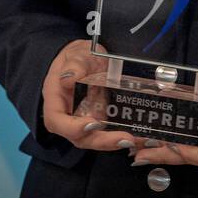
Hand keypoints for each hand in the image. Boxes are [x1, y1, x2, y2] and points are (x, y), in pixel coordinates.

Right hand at [40, 38, 142, 152]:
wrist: (89, 58)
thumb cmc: (78, 57)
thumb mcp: (76, 55)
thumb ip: (74, 66)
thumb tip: (68, 79)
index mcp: (56, 101)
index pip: (56, 121)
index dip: (72, 128)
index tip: (93, 124)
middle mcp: (69, 117)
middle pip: (80, 137)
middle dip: (103, 141)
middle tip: (126, 139)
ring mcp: (85, 121)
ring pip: (96, 139)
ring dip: (115, 142)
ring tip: (136, 140)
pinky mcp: (100, 121)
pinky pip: (109, 133)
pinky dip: (124, 136)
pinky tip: (141, 137)